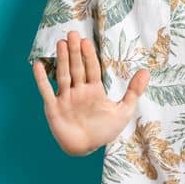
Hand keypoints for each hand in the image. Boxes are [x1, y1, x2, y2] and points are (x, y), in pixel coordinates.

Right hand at [31, 30, 149, 155]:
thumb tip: (146, 71)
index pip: (91, 69)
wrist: (86, 149)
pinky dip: (41, 79)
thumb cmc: (104, 131)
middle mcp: (78, 91)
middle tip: (72, 34)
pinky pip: (46, 91)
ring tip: (61, 43)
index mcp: (94, 90)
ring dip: (62, 60)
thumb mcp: (123, 111)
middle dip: (75, 52)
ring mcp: (65, 98)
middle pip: (77, 68)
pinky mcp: (53, 108)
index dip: (89, 56)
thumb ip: (133, 91)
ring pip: (63, 75)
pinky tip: (38, 65)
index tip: (87, 41)